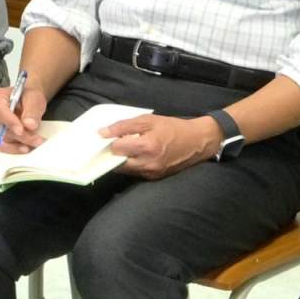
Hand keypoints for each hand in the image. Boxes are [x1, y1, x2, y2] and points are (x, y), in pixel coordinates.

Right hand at [0, 80, 42, 151]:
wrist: (26, 102)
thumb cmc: (27, 97)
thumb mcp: (33, 98)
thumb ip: (31, 110)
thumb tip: (28, 124)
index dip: (10, 122)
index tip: (21, 130)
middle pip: (1, 128)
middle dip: (21, 136)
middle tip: (37, 139)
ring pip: (3, 140)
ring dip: (20, 143)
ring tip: (35, 141)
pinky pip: (3, 147)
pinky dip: (15, 148)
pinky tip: (25, 147)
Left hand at [102, 112, 220, 178]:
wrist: (197, 142)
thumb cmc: (173, 128)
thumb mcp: (148, 120)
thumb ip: (123, 126)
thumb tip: (101, 133)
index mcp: (146, 146)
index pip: (115, 149)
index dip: (108, 142)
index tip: (106, 137)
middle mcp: (147, 164)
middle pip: (116, 164)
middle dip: (112, 154)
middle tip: (114, 143)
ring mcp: (151, 173)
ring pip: (124, 170)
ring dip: (121, 160)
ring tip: (126, 147)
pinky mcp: (154, 178)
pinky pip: (135, 172)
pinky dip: (131, 164)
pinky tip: (136, 154)